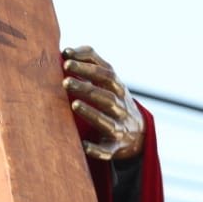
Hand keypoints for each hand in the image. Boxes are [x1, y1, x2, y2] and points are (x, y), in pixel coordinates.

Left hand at [63, 45, 144, 160]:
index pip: (106, 74)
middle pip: (106, 97)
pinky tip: (83, 144)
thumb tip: (66, 51)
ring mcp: (120, 128)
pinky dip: (96, 148)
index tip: (66, 61)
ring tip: (74, 105)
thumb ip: (91, 61)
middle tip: (64, 82)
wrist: (138, 133)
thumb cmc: (114, 98)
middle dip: (86, 88)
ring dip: (91, 113)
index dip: (87, 66)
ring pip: (107, 122)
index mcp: (118, 88)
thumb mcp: (109, 79)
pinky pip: (106, 150)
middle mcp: (121, 107)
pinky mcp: (114, 147)